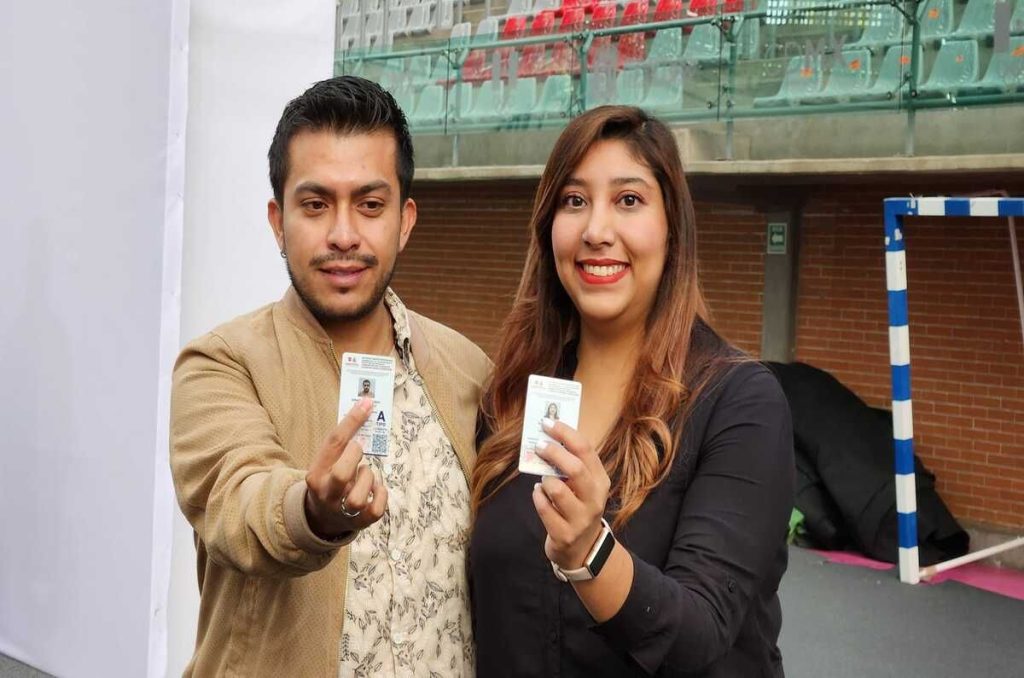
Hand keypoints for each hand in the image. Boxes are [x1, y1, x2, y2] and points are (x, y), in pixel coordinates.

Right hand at [304, 398, 387, 539]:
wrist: (322, 518)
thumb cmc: (330, 480)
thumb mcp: (326, 463)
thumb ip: (340, 444)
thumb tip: (365, 408)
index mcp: (314, 474)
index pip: (333, 442)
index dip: (352, 421)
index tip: (367, 404)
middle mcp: (326, 493)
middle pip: (341, 474)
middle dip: (356, 456)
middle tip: (360, 450)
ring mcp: (342, 511)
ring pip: (358, 495)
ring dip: (368, 478)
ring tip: (365, 475)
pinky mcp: (359, 522)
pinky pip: (376, 510)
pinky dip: (381, 495)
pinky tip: (376, 489)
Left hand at [532, 419, 610, 569]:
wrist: (583, 550)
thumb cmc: (578, 506)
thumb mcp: (583, 486)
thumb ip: (572, 464)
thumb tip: (549, 434)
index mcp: (601, 480)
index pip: (586, 449)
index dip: (565, 433)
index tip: (547, 422)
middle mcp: (595, 498)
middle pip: (574, 468)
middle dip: (553, 452)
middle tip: (538, 444)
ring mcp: (581, 518)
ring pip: (557, 489)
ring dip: (545, 480)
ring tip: (544, 480)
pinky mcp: (565, 534)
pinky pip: (544, 509)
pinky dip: (537, 498)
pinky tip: (538, 494)